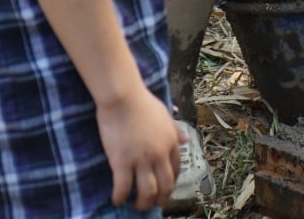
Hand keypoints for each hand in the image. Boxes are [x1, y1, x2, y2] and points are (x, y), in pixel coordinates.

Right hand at [96, 87, 179, 208]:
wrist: (124, 97)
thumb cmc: (143, 103)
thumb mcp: (165, 115)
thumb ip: (175, 130)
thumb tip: (186, 140)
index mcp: (171, 142)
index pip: (176, 169)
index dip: (172, 182)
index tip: (165, 189)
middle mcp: (159, 154)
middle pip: (165, 184)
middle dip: (161, 199)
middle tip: (154, 205)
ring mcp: (141, 159)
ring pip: (148, 191)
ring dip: (144, 203)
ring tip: (137, 206)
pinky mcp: (122, 161)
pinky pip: (123, 186)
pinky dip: (120, 197)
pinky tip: (117, 200)